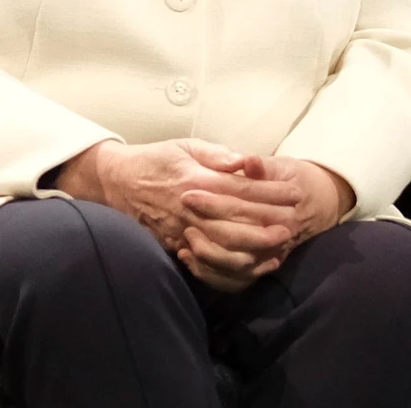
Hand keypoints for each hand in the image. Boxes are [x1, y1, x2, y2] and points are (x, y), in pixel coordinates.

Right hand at [53, 139, 301, 255]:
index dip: (271, 192)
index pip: (242, 189)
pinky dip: (228, 265)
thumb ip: (218, 154)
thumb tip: (247, 161)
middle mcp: (190, 207)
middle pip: (235, 222)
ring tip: (277, 248)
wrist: (116, 182)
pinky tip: (249, 265)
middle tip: (292, 227)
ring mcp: (181, 228)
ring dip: (252, 249)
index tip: (294, 193)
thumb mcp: (187, 146)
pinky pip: (205, 260)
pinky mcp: (173, 244)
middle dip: (266, 226)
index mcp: (197, 178)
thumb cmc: (156, 159)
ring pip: (222, 246)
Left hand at [176, 155, 356, 290]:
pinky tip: (189, 256)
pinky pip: (233, 281)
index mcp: (284, 206)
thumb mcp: (283, 166)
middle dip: (206, 225)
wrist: (318, 205)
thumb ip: (263, 166)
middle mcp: (280, 233)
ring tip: (186, 234)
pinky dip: (209, 273)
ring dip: (207, 252)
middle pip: (238, 235)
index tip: (188, 193)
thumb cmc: (294, 179)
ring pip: (236, 263)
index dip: (215, 199)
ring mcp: (271, 255)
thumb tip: (248, 160)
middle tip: (182, 213)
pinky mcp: (261, 268)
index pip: (245, 204)